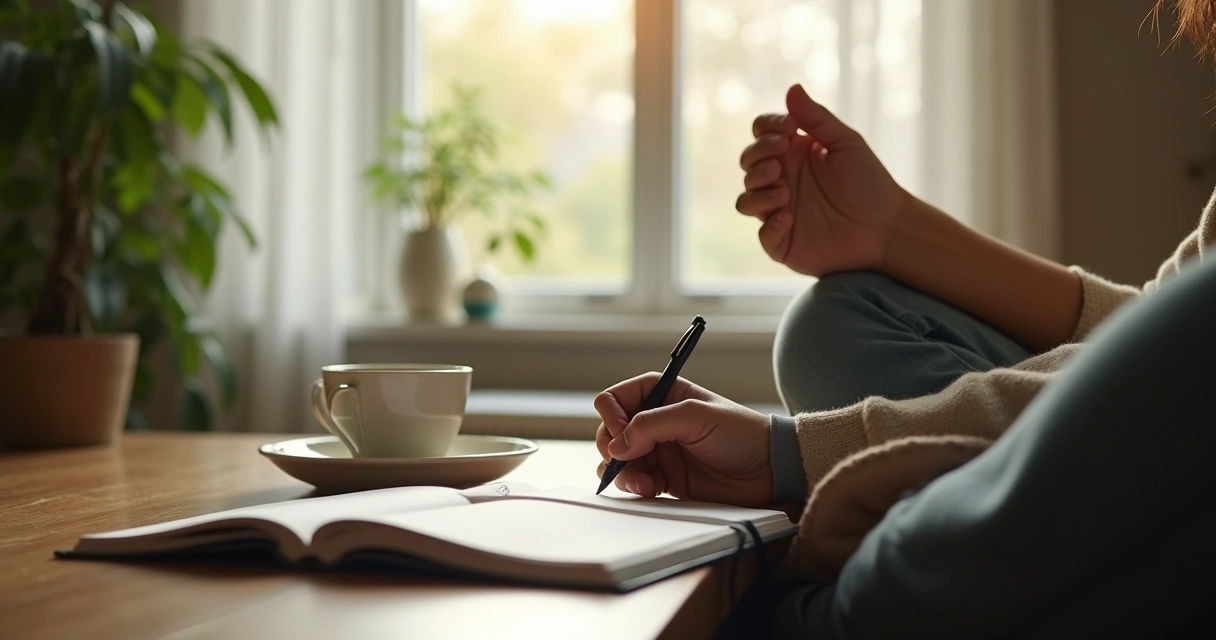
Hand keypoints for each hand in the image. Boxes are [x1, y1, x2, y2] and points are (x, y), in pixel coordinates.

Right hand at [594, 373, 771, 505]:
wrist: (769, 471)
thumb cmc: (741, 433)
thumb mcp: (696, 416)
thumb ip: (651, 424)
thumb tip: (617, 445)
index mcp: (663, 395)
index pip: (617, 398)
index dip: (612, 414)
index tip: (622, 431)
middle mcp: (656, 421)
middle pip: (611, 431)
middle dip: (614, 448)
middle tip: (627, 460)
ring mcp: (659, 451)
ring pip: (618, 459)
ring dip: (622, 471)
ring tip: (643, 482)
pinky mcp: (665, 478)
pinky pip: (634, 481)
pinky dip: (634, 486)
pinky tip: (651, 489)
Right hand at [736, 84, 909, 275]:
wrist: (887, 229)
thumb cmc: (870, 184)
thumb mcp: (846, 144)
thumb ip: (817, 119)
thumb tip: (792, 88)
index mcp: (794, 154)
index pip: (762, 133)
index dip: (766, 128)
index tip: (788, 130)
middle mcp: (782, 180)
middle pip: (747, 163)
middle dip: (757, 156)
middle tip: (780, 159)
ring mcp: (779, 212)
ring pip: (745, 200)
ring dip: (757, 190)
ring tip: (784, 190)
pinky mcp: (784, 242)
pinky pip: (762, 235)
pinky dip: (770, 225)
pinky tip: (789, 218)